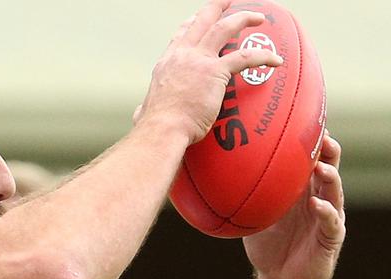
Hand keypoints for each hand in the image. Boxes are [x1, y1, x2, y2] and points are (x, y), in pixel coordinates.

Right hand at [137, 1, 283, 143]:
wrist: (162, 129)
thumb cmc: (153, 127)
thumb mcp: (144, 110)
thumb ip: (145, 107)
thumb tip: (141, 112)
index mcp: (166, 63)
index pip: (182, 34)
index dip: (194, 23)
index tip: (201, 18)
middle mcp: (182, 55)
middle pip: (202, 20)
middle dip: (218, 7)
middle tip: (230, 1)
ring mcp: (199, 60)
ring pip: (225, 27)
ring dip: (244, 18)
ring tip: (259, 18)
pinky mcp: (215, 72)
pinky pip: (245, 57)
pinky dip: (263, 56)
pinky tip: (274, 60)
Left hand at [244, 133, 345, 278]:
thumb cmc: (267, 247)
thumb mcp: (252, 218)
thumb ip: (239, 200)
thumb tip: (209, 181)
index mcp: (302, 191)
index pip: (308, 160)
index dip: (308, 140)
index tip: (301, 119)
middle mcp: (318, 198)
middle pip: (329, 166)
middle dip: (327, 150)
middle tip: (320, 134)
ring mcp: (328, 216)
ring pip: (335, 191)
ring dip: (329, 177)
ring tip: (321, 166)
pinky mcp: (332, 236)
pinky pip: (331, 221)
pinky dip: (324, 211)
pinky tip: (315, 205)